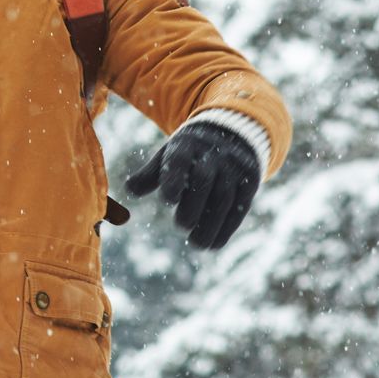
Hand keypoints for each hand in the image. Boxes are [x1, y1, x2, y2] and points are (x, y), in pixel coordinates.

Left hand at [126, 122, 260, 249]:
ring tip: (198, 244)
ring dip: (211, 223)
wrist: (234, 133)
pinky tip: (214, 244)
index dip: (174, 178)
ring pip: (224, 197)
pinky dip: (227, 228)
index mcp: (188, 145)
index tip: (168, 200)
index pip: (180, 159)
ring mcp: (234, 168)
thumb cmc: (191, 152)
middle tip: (180, 226)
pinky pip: (240, 206)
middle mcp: (213, 154)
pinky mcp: (250, 182)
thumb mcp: (169, 154)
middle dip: (193, 205)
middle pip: (204, 180)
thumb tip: (128, 189)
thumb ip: (149, 174)